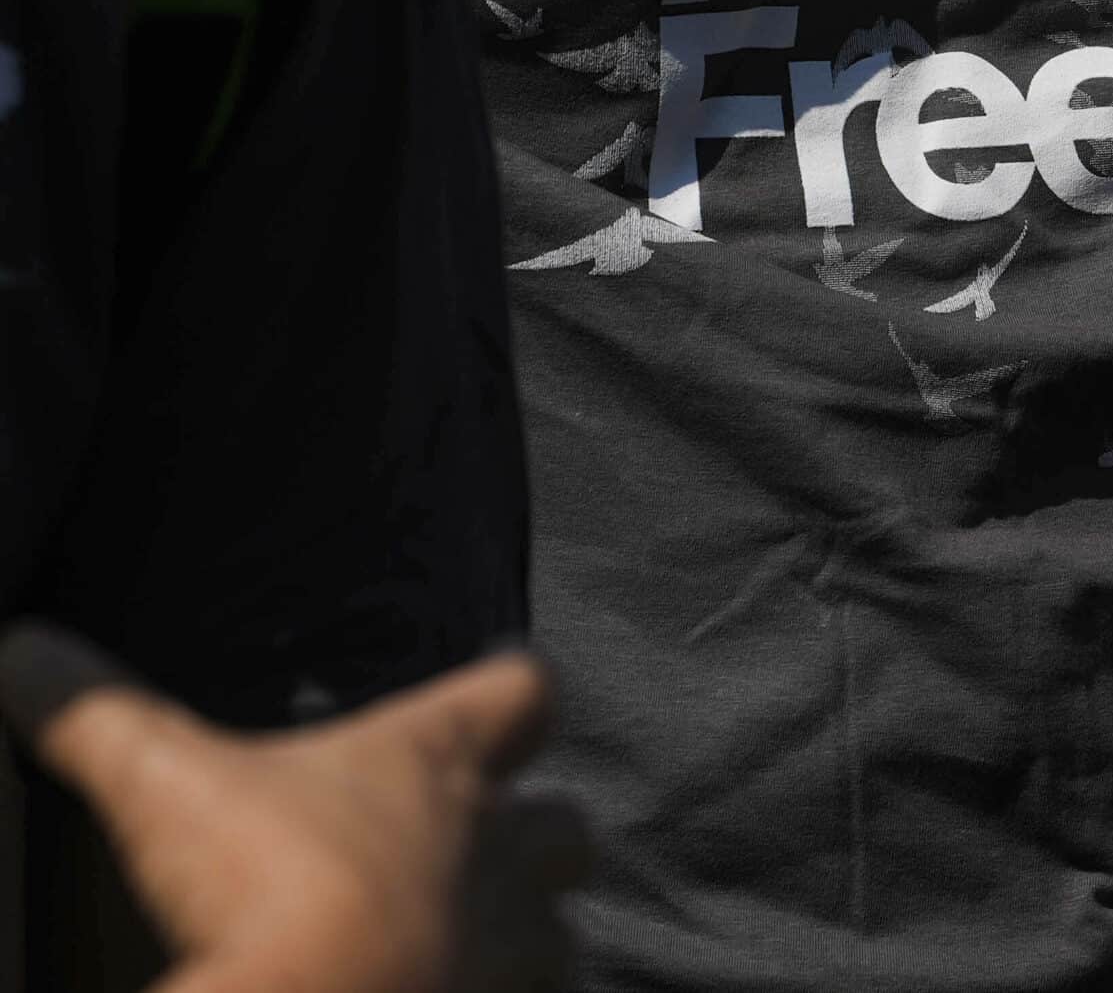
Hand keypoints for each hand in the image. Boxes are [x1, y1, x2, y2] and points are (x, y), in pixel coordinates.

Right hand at [0, 622, 584, 992]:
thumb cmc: (265, 881)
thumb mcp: (164, 780)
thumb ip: (95, 712)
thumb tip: (19, 648)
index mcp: (438, 763)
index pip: (524, 693)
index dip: (512, 692)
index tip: (503, 692)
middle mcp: (499, 849)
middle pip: (569, 828)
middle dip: (542, 836)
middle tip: (490, 847)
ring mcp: (510, 945)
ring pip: (561, 935)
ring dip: (524, 940)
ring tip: (470, 952)